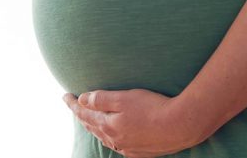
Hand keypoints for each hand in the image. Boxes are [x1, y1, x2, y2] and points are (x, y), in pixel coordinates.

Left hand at [62, 89, 204, 157]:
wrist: (181, 126)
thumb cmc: (153, 107)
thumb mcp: (123, 98)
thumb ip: (100, 99)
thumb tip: (81, 100)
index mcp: (108, 125)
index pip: (84, 113)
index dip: (73, 103)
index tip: (65, 95)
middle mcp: (115, 139)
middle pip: (92, 126)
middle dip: (80, 114)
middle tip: (72, 104)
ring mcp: (128, 148)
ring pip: (104, 137)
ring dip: (93, 127)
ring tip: (87, 119)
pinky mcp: (141, 152)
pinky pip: (118, 145)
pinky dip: (109, 138)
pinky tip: (112, 136)